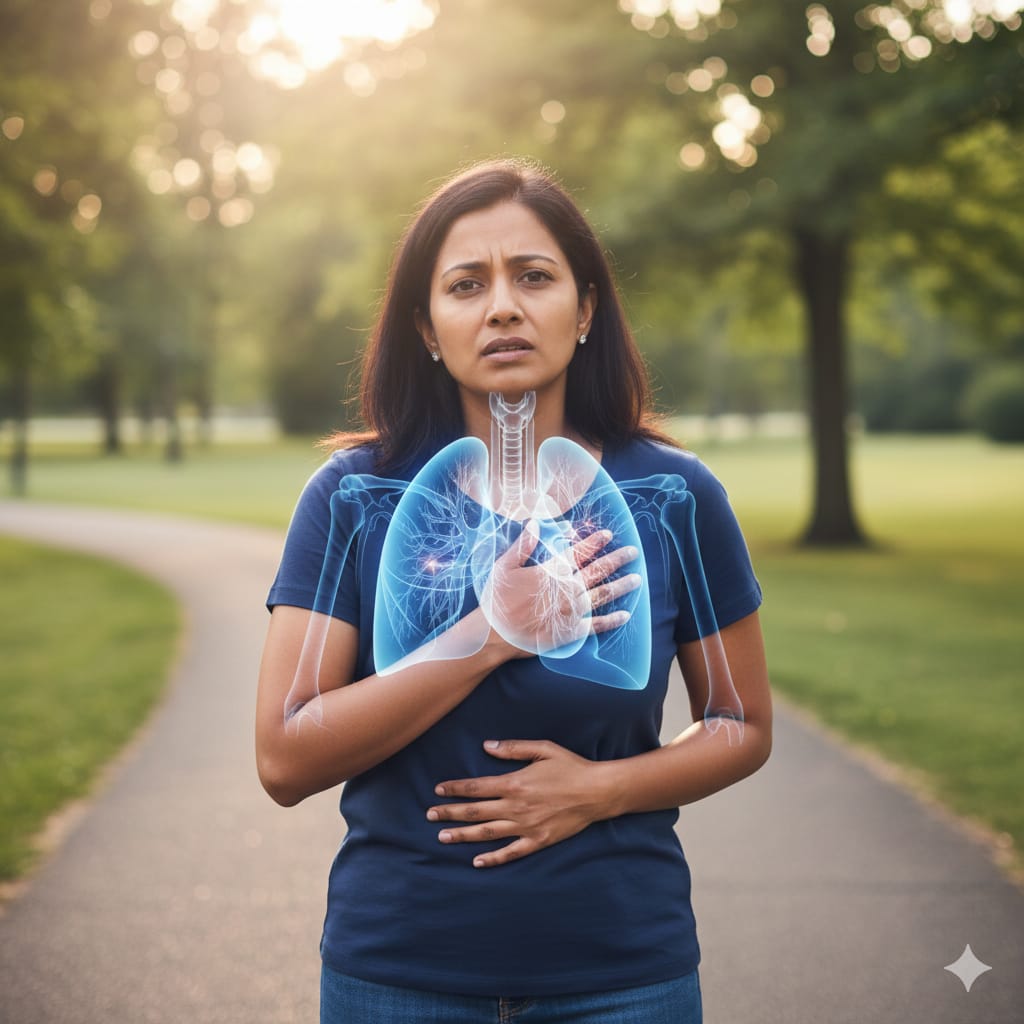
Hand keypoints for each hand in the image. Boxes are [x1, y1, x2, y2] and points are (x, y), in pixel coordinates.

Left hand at [426, 739, 610, 867]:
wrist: (597, 791)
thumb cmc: (570, 767)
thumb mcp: (542, 749)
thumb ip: (512, 748)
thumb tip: (485, 746)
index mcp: (515, 783)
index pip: (476, 788)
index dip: (455, 789)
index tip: (438, 790)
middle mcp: (516, 807)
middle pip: (476, 812)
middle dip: (450, 813)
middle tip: (429, 815)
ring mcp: (527, 826)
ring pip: (487, 833)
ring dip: (463, 835)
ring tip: (442, 837)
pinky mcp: (538, 840)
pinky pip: (511, 852)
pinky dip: (494, 859)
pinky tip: (477, 862)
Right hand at [482, 523, 640, 657]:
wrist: (495, 634)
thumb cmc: (497, 600)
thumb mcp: (504, 567)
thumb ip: (523, 545)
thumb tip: (534, 522)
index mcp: (553, 571)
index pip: (579, 552)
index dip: (595, 541)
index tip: (609, 534)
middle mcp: (568, 589)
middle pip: (598, 570)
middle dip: (617, 559)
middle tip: (634, 552)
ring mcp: (573, 611)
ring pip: (604, 594)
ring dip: (622, 586)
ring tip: (637, 579)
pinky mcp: (573, 631)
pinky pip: (598, 625)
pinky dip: (613, 620)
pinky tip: (626, 615)